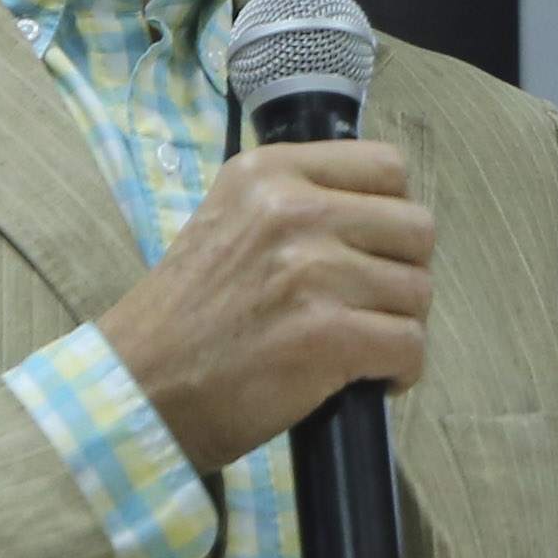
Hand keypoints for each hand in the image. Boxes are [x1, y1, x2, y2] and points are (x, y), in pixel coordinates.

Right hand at [98, 139, 433, 477]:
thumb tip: (376, 210)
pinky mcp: (328, 335)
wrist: (138, 390)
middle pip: (416, 228)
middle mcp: (294, 210)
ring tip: (360, 344)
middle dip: (403, 272)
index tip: (372, 248)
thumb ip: (295, 200)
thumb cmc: (185, 317)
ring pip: (418, 291)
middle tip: (369, 304)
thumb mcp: (228, 219)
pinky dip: (401, 370)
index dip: (391, 213)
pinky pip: (410, 345)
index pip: (386, 167)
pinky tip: (370, 378)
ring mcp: (313, 271)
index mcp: (269, 172)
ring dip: (400, 325)